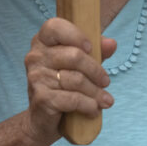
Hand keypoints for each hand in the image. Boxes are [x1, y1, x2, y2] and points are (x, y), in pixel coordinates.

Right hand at [23, 17, 115, 144]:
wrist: (46, 119)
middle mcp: (35, 57)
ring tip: (105, 101)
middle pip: (75, 56)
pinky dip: (89, 105)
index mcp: (43, 42)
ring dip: (97, 92)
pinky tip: (94, 110)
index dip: (75, 35)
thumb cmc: (66, 86)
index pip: (54, 26)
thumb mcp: (83, 66)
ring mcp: (36, 77)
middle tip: (106, 82)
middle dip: (97, 71)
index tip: (91, 48)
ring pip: (76, 79)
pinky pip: (73, 99)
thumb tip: (111, 43)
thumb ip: (97, 52)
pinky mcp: (41, 98)